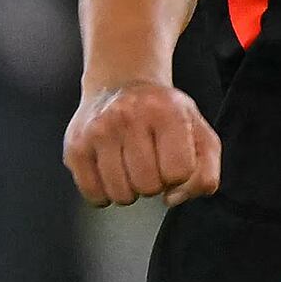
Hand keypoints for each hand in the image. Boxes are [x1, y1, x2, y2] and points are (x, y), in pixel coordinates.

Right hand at [65, 80, 218, 207]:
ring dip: (129, 189)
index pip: (179, 172)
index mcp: (167, 111)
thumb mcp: (200, 133)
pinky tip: (110, 171)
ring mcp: (98, 130)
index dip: (178, 176)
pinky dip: (104, 193)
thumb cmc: (164, 114)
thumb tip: (172, 198)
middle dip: (153, 183)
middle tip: (148, 161)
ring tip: (129, 165)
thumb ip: (205, 172)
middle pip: (148, 187)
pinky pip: (93, 194)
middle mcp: (129, 116)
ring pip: (120, 195)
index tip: (172, 160)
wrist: (120, 83)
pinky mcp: (75, 146)